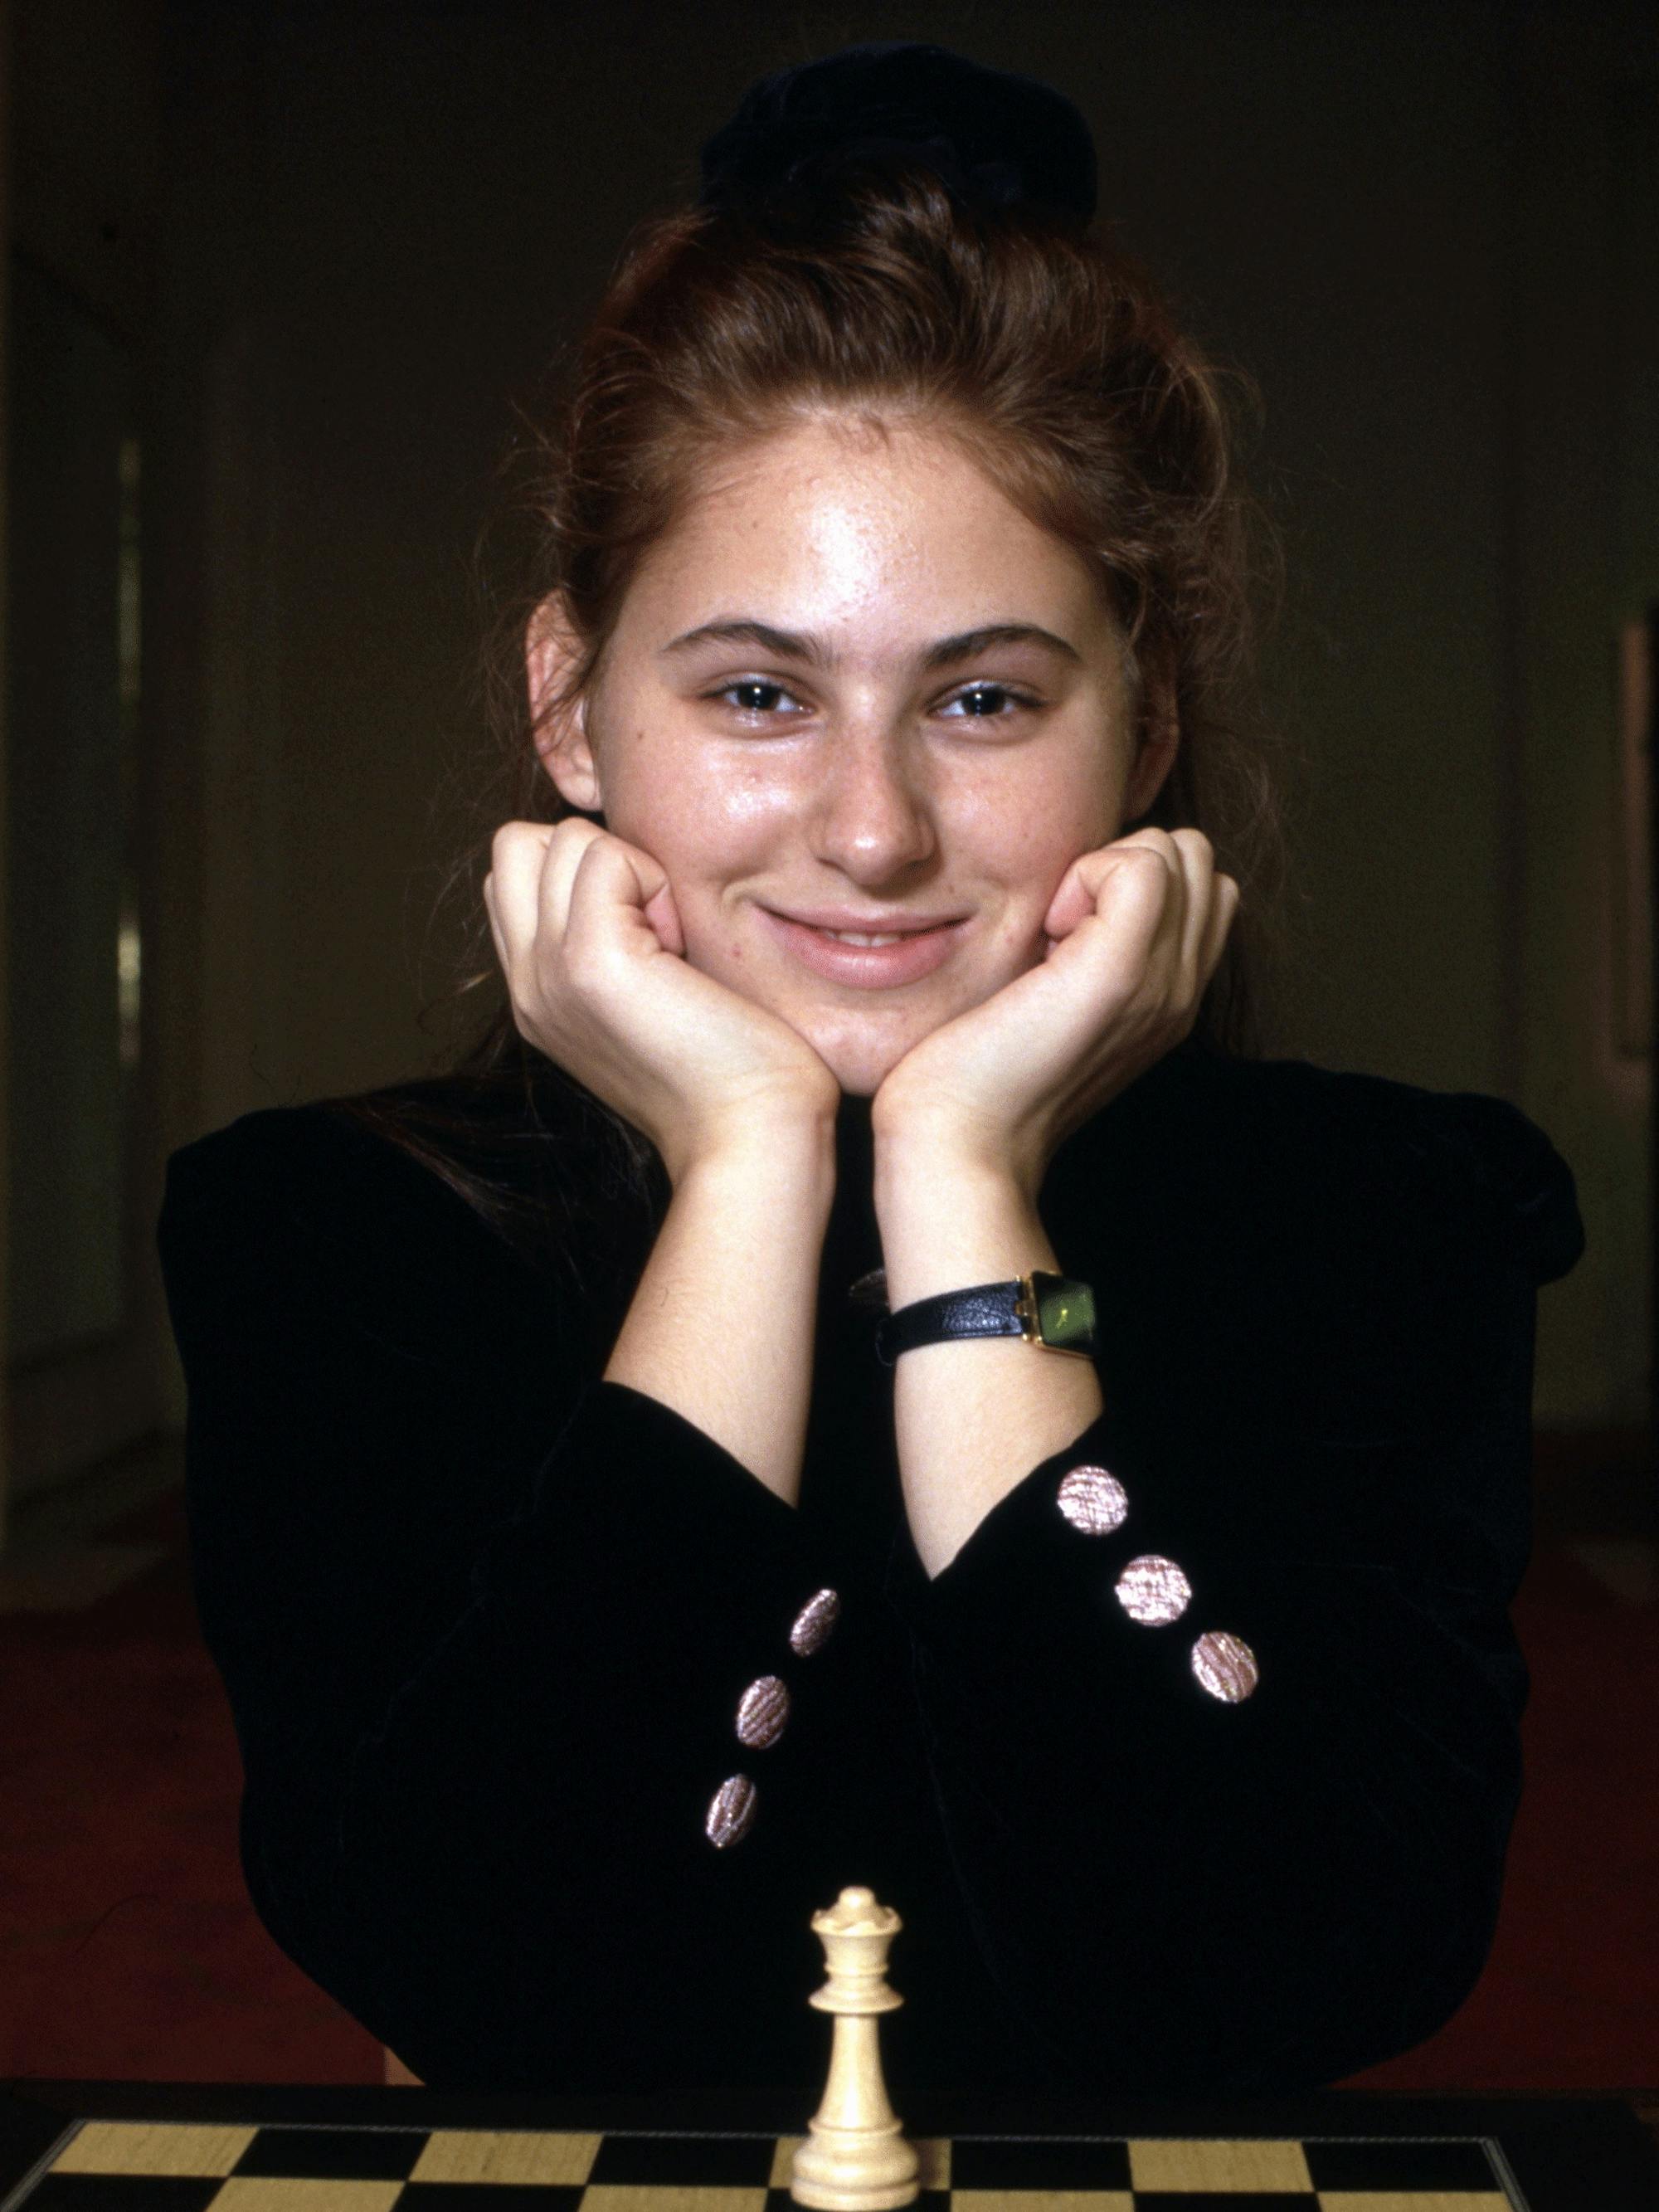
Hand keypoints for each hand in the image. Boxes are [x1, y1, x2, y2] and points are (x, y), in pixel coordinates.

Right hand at [484, 819, 839, 1184]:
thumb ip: (615, 941)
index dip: (583, 873)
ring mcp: (549, 972)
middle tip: (656, 924)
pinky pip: (604, 853)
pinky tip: (682, 948)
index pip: (515, 877)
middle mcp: (529, 983)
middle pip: (518, 844)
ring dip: (631, 867)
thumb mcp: (650, 1000)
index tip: (648, 932)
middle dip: (594, 854)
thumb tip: (628, 871)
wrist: (751, 1135)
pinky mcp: (590, 960)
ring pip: (561, 838)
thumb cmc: (733, 1068)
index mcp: (538, 993)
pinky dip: (654, 879)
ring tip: (671, 942)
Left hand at [870, 827, 1239, 1197]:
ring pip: (1179, 852)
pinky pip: (1142, 865)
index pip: (1200, 886)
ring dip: (1106, 868)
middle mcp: (1180, 991)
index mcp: (1167, 997)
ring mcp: (1160, 983)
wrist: (960, 1141)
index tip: (1064, 931)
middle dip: (1124, 863)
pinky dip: (1086, 873)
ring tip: (1053, 933)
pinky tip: (1046, 932)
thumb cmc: (974, 1070)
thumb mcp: (1046, 999)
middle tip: (1059, 928)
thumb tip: (1070, 892)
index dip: (1129, 878)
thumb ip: (1079, 949)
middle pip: (1196, 860)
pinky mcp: (1120, 974)